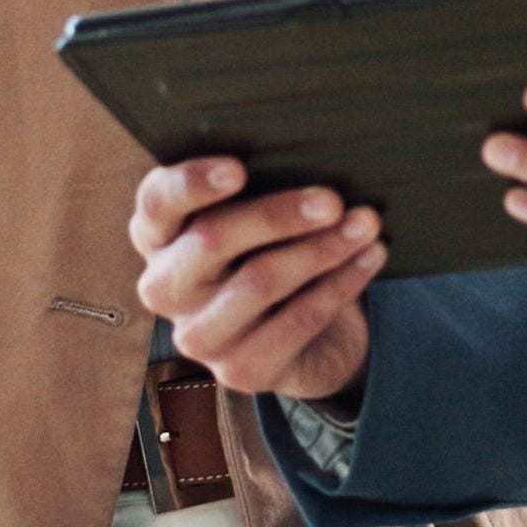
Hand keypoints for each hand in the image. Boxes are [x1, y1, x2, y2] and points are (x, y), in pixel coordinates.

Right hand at [130, 158, 383, 398]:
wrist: (298, 332)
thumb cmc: (270, 248)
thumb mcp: (254, 214)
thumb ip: (260, 186)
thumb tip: (311, 154)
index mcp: (158, 234)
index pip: (157, 202)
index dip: (192, 184)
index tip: (238, 168)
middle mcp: (165, 287)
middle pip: (212, 240)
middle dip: (277, 215)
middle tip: (332, 199)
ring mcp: (198, 335)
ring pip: (260, 281)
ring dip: (321, 249)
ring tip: (364, 224)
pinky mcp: (238, 371)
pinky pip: (297, 320)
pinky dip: (340, 283)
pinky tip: (369, 257)